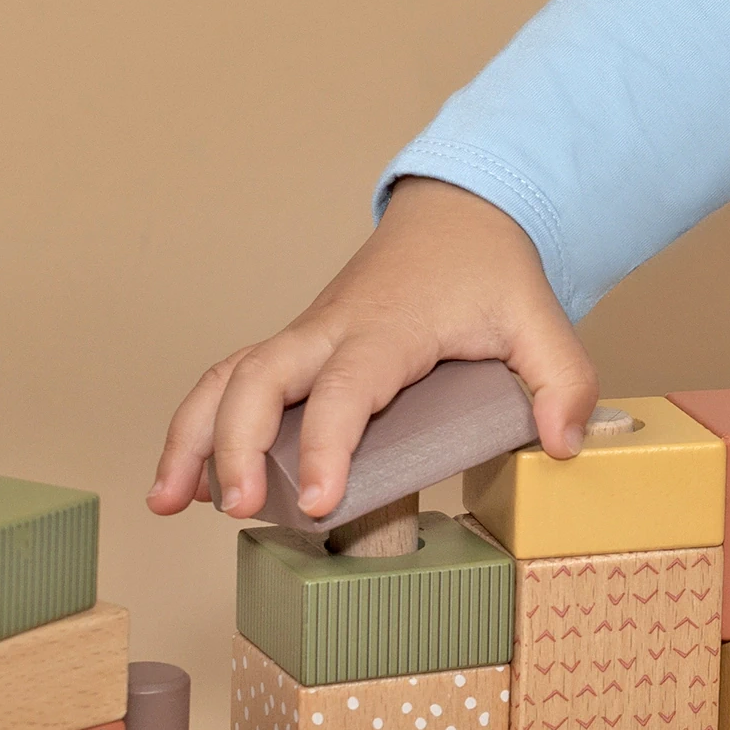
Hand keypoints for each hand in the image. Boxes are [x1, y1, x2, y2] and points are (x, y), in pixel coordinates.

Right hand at [148, 179, 598, 527]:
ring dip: (189, 438)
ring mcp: (304, 339)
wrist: (456, 218)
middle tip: (237, 510)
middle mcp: (330, 332)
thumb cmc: (490, 273)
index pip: (344, 390)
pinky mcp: (294, 350)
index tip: (316, 502)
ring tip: (165, 504)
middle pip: (256, 377)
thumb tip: (565, 443)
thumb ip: (561, 380)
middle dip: (232, 443)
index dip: (324, 446)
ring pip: (225, 378)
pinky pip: (230, 382)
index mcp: (387, 329)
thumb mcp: (540, 319)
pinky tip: (183, 484)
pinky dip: (196, 426)